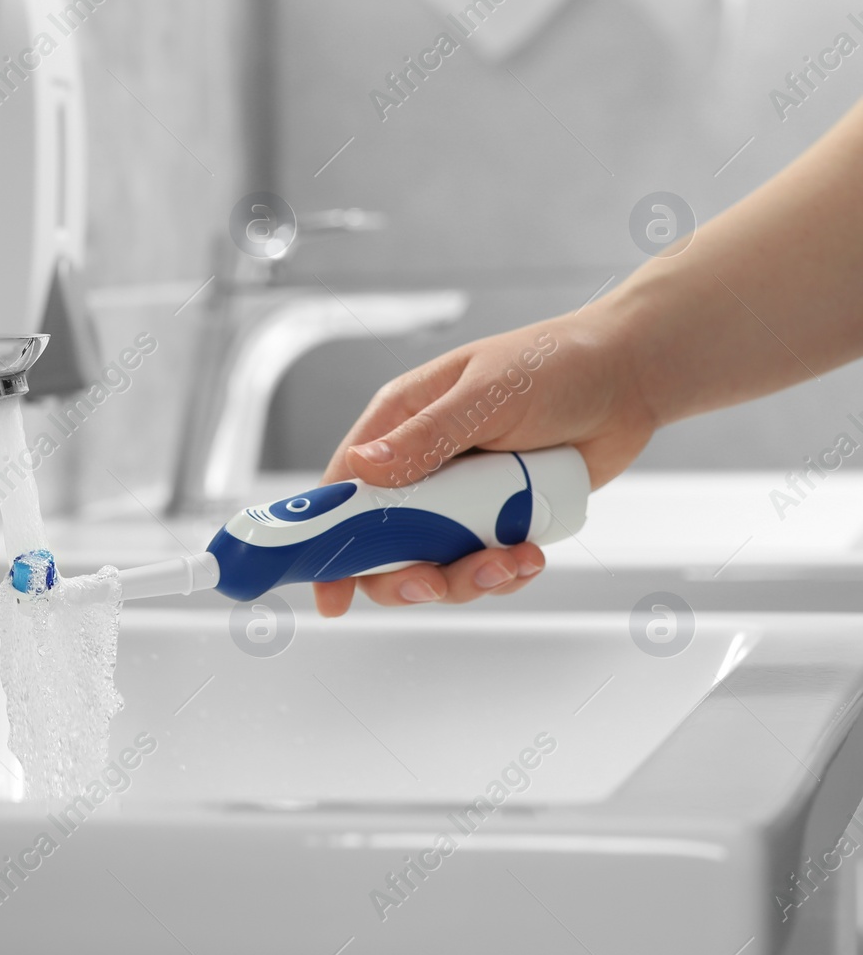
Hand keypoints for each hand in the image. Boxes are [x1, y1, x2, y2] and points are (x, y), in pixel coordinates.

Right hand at [312, 310, 656, 615]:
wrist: (629, 381)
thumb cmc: (556, 364)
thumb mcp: (486, 394)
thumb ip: (426, 435)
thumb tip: (365, 466)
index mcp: (400, 423)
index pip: (343, 487)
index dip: (326, 540)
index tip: (329, 589)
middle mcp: (422, 465)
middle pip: (382, 543)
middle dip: (407, 573)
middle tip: (436, 580)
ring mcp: (460, 497)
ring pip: (434, 563)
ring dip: (468, 577)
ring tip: (509, 559)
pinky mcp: (498, 519)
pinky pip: (483, 567)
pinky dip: (504, 573)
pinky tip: (531, 552)